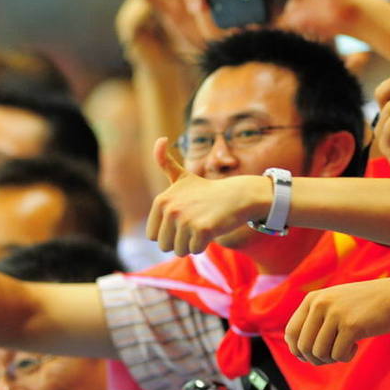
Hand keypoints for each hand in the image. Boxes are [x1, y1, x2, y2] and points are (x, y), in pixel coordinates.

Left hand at [145, 138, 270, 255]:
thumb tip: (159, 139)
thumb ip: (165, 162)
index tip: (184, 217)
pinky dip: (204, 245)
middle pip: (164, 245)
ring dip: (192, 243)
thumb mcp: (183, 177)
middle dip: (179, 240)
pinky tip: (212, 228)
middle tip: (194, 223)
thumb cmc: (207, 190)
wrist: (237, 195)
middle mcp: (170, 209)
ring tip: (203, 225)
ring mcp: (185, 220)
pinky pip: (195, 250)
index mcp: (161, 200)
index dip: (169, 232)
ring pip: (180, 250)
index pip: (153, 236)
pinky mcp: (202, 230)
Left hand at [285, 277, 389, 364]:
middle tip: (330, 356)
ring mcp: (336, 314)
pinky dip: (345, 357)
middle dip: (315, 359)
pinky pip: (338, 355)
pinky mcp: (352, 326)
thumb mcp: (332, 305)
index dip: (297, 350)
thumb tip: (294, 350)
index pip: (291, 332)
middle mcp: (320, 304)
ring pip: (320, 353)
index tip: (309, 356)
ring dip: (331, 358)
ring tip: (344, 349)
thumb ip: (313, 321)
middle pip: (304, 347)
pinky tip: (355, 347)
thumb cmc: (361, 306)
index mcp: (312, 299)